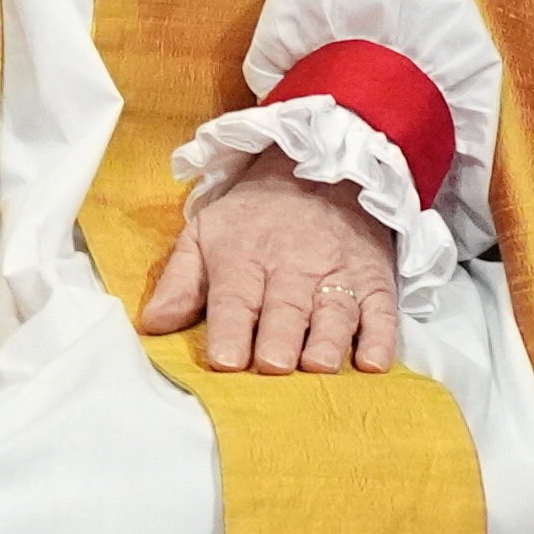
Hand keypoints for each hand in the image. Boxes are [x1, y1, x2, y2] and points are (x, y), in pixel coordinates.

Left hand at [133, 163, 403, 372]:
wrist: (319, 167)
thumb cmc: (254, 215)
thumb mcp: (206, 233)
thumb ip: (179, 283)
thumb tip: (152, 327)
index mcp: (244, 258)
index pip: (235, 299)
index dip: (230, 330)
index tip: (225, 361)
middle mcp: (293, 268)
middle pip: (286, 309)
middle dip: (279, 338)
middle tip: (272, 365)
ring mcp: (338, 275)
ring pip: (334, 313)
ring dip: (327, 341)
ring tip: (317, 366)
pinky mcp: (375, 282)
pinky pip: (382, 312)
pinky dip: (380, 338)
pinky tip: (372, 363)